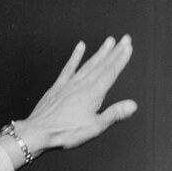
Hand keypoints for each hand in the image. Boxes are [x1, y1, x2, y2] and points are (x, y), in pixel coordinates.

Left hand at [6, 36, 137, 163]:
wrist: (38, 132)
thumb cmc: (66, 132)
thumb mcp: (95, 127)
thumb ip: (114, 114)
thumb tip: (133, 105)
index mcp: (93, 94)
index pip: (111, 73)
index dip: (121, 59)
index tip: (128, 47)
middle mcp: (82, 85)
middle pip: (102, 65)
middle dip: (115, 51)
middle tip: (124, 39)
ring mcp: (69, 84)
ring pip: (88, 64)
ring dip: (100, 52)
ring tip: (109, 41)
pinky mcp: (58, 86)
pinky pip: (69, 67)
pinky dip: (75, 56)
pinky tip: (80, 46)